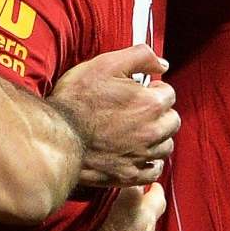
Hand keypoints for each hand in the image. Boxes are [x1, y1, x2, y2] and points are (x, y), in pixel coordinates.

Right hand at [51, 44, 176, 187]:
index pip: (169, 93)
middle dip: (159, 113)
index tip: (138, 90)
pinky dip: (150, 163)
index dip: (152, 89)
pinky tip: (139, 155)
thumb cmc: (77, 99)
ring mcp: (141, 155)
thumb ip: (140, 56)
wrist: (57, 135)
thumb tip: (161, 63)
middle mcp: (152, 131)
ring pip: (166, 146)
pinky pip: (153, 171)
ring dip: (157, 138)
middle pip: (172, 121)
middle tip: (139, 110)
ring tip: (138, 131)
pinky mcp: (129, 174)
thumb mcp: (105, 64)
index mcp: (150, 104)